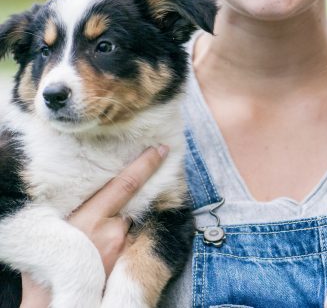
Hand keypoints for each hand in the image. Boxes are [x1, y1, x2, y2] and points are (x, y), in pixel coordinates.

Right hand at [20, 145, 167, 306]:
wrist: (55, 301)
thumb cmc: (49, 262)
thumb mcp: (58, 227)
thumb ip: (79, 210)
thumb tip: (89, 190)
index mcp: (89, 216)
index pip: (126, 183)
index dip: (146, 164)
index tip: (161, 149)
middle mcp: (110, 229)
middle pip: (131, 204)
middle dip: (135, 197)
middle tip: (146, 178)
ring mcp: (121, 247)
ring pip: (129, 224)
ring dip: (123, 224)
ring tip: (104, 236)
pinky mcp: (126, 261)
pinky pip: (130, 242)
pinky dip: (124, 240)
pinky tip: (109, 251)